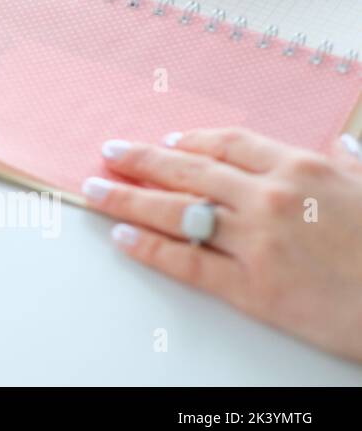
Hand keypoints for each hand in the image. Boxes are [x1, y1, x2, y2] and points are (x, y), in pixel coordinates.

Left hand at [83, 128, 361, 361]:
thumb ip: (352, 166)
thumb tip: (343, 146)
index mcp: (301, 169)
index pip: (228, 144)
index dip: (191, 142)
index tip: (167, 141)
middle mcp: (270, 198)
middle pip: (188, 170)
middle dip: (141, 160)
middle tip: (108, 153)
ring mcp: (256, 242)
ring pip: (175, 212)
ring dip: (127, 199)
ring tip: (95, 190)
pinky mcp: (250, 288)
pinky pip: (185, 262)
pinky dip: (148, 248)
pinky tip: (121, 237)